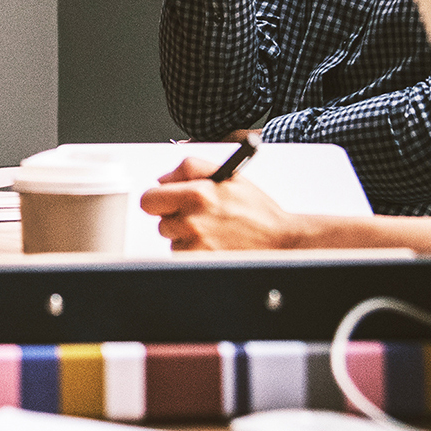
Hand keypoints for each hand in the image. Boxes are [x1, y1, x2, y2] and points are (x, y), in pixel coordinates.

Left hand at [139, 155, 301, 250]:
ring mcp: (196, 244)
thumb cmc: (256, 210)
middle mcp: (193, 220)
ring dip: (186, 237)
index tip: (167, 202)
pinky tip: (214, 244)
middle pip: (161, 222)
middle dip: (175, 218)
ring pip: (173, 240)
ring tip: (212, 231)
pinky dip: (194, 251)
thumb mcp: (227, 175)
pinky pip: (183, 255)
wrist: (280, 239)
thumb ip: (190, 169)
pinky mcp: (200, 262)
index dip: (158, 200)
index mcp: (198, 194)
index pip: (149, 199)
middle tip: (199, 216)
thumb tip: (162, 179)